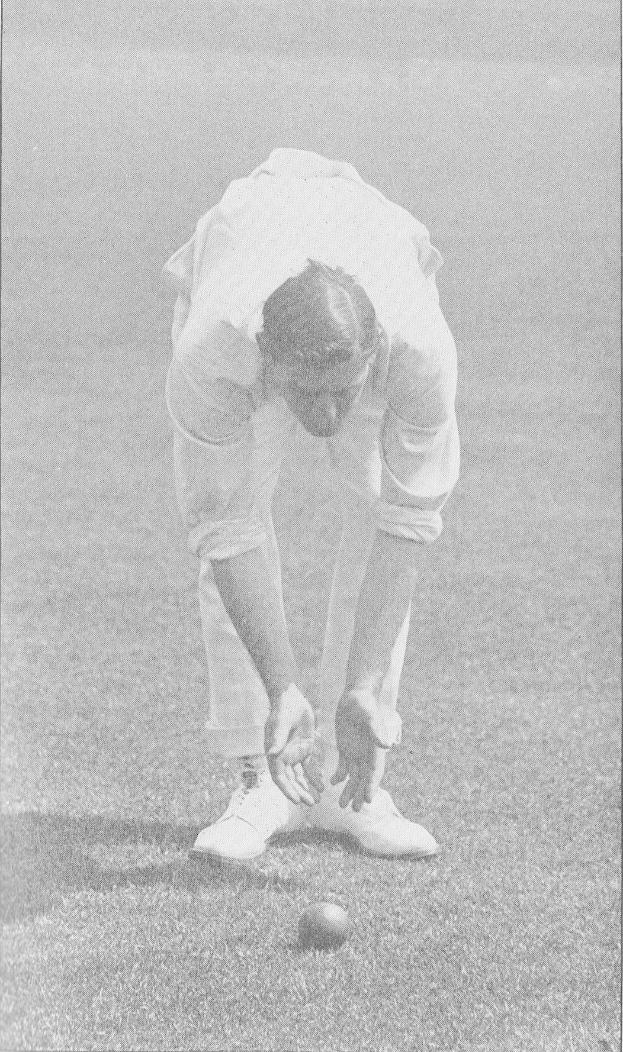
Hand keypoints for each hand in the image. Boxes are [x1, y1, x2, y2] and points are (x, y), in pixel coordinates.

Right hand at [265, 684, 323, 805]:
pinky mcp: (305, 749)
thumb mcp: (281, 722)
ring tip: (318, 800)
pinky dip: (315, 777)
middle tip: (311, 803)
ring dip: (308, 788)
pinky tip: (323, 785)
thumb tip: (272, 753)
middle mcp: (283, 757)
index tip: (296, 801)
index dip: (287, 790)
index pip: (279, 777)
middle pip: (291, 781)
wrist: (291, 697)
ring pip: (301, 777)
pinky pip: (310, 767)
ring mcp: (294, 754)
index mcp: (274, 753)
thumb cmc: (283, 708)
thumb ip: (277, 737)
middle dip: (300, 793)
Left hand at [331, 689, 395, 810]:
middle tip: (354, 810)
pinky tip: (332, 784)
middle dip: (360, 794)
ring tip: (342, 805)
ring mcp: (356, 752)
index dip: (371, 785)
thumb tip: (388, 745)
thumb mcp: (368, 715)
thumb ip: (377, 730)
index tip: (368, 800)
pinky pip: (343, 766)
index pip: (374, 771)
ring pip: (353, 776)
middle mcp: (367, 753)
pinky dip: (339, 776)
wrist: (355, 694)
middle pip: (364, 778)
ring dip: (349, 790)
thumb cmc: (364, 702)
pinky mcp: (345, 748)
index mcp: (375, 748)